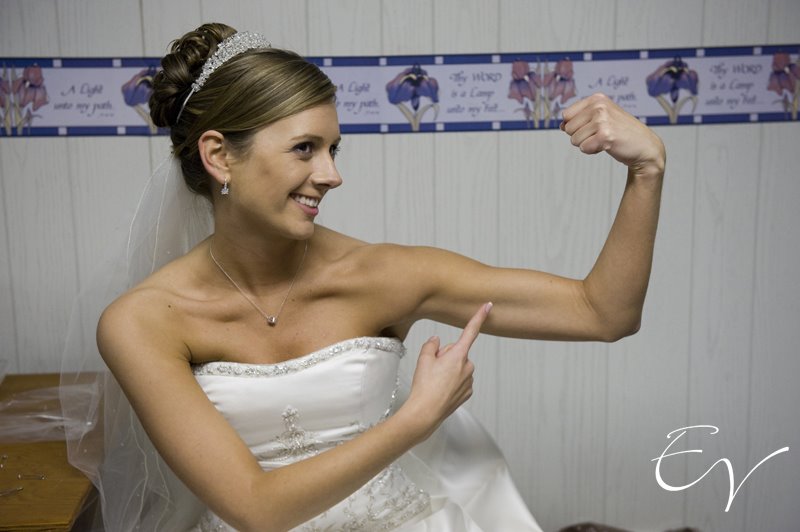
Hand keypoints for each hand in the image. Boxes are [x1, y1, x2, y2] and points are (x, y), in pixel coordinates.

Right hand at [400, 302, 491, 441]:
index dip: (479, 316)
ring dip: (448, 370)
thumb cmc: (424, 387)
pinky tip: (441, 389)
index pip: (470, 331)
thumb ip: (431, 345)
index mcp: (458, 355)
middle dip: (446, 356)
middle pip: (457, 352)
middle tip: (432, 368)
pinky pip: (460, 380)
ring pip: (458, 367)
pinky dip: (451, 382)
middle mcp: (468, 366)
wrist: (426, 412)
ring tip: (435, 381)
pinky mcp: (468, 392)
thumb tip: (437, 341)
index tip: (488, 306)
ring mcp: (469, 380)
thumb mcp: (423, 360)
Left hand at [561, 93, 665, 176]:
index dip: (575, 126)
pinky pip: (583, 148)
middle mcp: (599, 106)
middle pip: (567, 128)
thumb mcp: (601, 118)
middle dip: (580, 136)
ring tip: (605, 139)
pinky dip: (592, 151)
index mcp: (597, 99)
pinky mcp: (605, 135)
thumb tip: (560, 125)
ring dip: (587, 144)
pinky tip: (607, 146)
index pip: (566, 115)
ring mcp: (602, 120)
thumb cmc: (621, 132)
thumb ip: (580, 119)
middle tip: (600, 135)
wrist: (644, 146)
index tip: (592, 127)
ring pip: (574, 140)